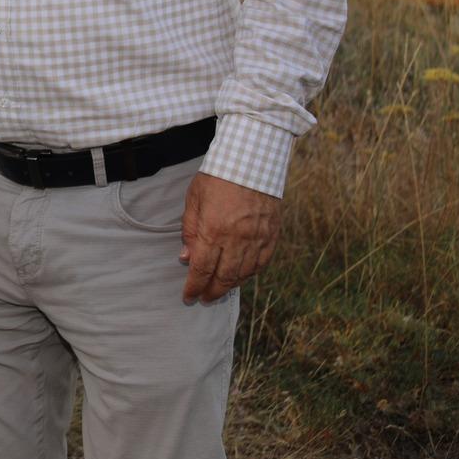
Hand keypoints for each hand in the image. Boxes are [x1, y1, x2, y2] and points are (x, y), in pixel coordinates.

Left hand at [179, 172, 282, 303]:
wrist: (251, 160)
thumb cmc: (217, 177)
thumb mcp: (194, 200)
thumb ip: (190, 231)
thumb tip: (187, 257)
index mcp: (214, 231)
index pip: (202, 270)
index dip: (194, 287)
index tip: (188, 296)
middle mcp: (237, 240)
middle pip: (224, 277)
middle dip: (211, 291)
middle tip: (203, 298)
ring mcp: (257, 239)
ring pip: (244, 274)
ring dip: (230, 285)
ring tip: (219, 289)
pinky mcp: (272, 235)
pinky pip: (261, 263)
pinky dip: (250, 274)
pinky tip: (241, 276)